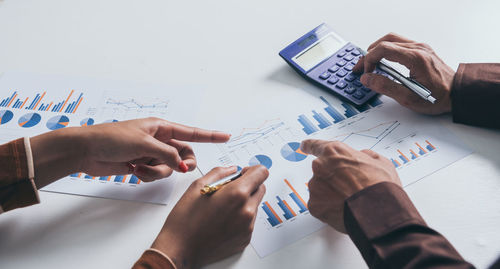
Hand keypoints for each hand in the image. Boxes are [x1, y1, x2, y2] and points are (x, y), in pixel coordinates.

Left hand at [30, 117, 229, 187]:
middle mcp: (159, 139)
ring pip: (169, 167)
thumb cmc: (112, 138)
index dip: (211, 135)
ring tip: (139, 166)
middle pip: (183, 154)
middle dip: (179, 163)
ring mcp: (151, 153)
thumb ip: (168, 155)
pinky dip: (147, 175)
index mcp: (161, 127)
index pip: (192, 132)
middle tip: (174, 167)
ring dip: (157, 171)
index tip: (227, 136)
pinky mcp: (142, 165)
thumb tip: (183, 166)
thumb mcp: (144, 144)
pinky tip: (133, 169)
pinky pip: (156, 174)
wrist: (86, 151)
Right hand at [151, 165, 267, 268]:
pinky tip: (222, 220)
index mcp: (237, 194)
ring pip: (254, 205)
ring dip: (244, 202)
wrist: (180, 249)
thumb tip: (232, 170)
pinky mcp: (245, 239)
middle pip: (261, 188)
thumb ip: (219, 172)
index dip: (252, 170)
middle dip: (248, 185)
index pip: (261, 173)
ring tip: (222, 208)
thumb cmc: (185, 220)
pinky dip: (240, 217)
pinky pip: (249, 221)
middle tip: (228, 190)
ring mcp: (248, 227)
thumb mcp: (198, 186)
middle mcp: (247, 211)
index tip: (242, 174)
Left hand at [301, 140, 400, 232]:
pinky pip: (320, 204)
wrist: (378, 213)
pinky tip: (343, 209)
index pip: (315, 145)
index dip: (310, 146)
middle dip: (332, 178)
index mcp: (334, 152)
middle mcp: (321, 166)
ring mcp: (316, 186)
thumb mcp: (381, 163)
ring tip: (349, 200)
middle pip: (321, 170)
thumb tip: (364, 155)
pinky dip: (328, 207)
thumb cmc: (381, 187)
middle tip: (349, 187)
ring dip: (330, 194)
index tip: (305, 146)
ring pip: (320, 189)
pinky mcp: (314, 204)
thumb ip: (368, 156)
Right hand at [353, 33, 454, 114]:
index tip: (366, 72)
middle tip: (361, 67)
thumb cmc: (438, 97)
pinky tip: (384, 62)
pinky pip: (400, 44)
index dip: (369, 59)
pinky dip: (387, 50)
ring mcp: (421, 47)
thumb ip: (385, 87)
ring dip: (378, 50)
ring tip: (370, 64)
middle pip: (386, 41)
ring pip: (392, 39)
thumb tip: (367, 79)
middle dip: (370, 54)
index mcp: (415, 58)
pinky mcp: (422, 50)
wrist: (458, 94)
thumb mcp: (408, 98)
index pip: (384, 49)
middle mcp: (419, 48)